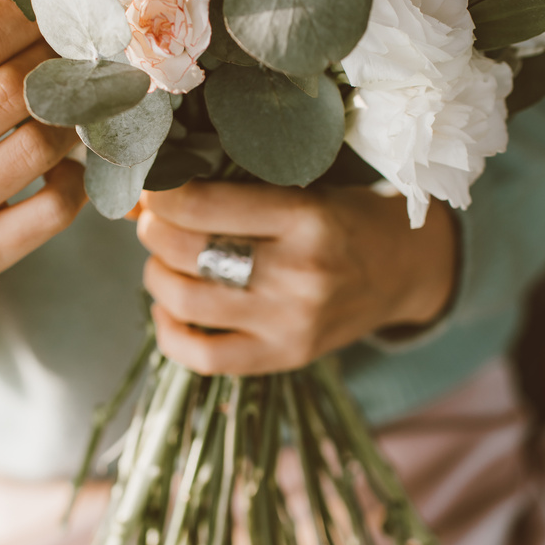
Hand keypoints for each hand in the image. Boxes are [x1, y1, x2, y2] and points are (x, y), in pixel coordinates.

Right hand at [0, 0, 85, 360]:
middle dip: (60, 62)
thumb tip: (30, 12)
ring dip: (75, 116)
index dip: (28, 19)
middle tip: (81, 51)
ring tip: (80, 102)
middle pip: (14, 90)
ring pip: (41, 144)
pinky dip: (77, 177)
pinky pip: (55, 208)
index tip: (55, 7)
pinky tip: (68, 163)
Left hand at [136, 182, 456, 375]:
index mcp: (306, 217)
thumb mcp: (302, 189)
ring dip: (156, 276)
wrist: (404, 269)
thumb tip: (140, 199)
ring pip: (186, 302)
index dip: (161, 195)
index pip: (204, 206)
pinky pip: (203, 357)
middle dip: (154, 231)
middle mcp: (299, 273)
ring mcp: (291, 322)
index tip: (151, 187)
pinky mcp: (286, 357)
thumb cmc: (345, 218)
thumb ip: (230, 191)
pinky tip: (169, 309)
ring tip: (163, 261)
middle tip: (154, 221)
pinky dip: (169, 333)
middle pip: (188, 252)